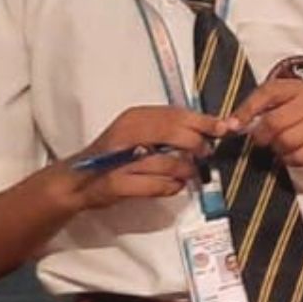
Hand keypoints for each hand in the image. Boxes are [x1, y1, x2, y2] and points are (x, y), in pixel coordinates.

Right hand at [67, 106, 231, 211]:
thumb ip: (171, 130)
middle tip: (205, 154)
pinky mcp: (115, 184)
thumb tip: (212, 127)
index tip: (224, 128)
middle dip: (196, 144)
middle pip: (172, 132)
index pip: (176, 114)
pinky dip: (169, 187)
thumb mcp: (142, 135)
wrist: (78, 181)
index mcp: (135, 117)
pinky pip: (154, 185)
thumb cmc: (116, 158)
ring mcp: (118, 159)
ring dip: (184, 170)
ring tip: (189, 174)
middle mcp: (125, 132)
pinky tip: (173, 186)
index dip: (203, 121)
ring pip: (165, 161)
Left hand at [235, 77, 302, 169]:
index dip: (247, 109)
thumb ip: (258, 111)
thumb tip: (228, 125)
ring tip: (282, 146)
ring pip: (286, 141)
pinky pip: (298, 157)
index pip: (268, 92)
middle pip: (274, 122)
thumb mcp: (285, 106)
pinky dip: (290, 160)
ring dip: (278, 149)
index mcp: (298, 87)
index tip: (232, 126)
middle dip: (262, 136)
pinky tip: (295, 154)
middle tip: (262, 140)